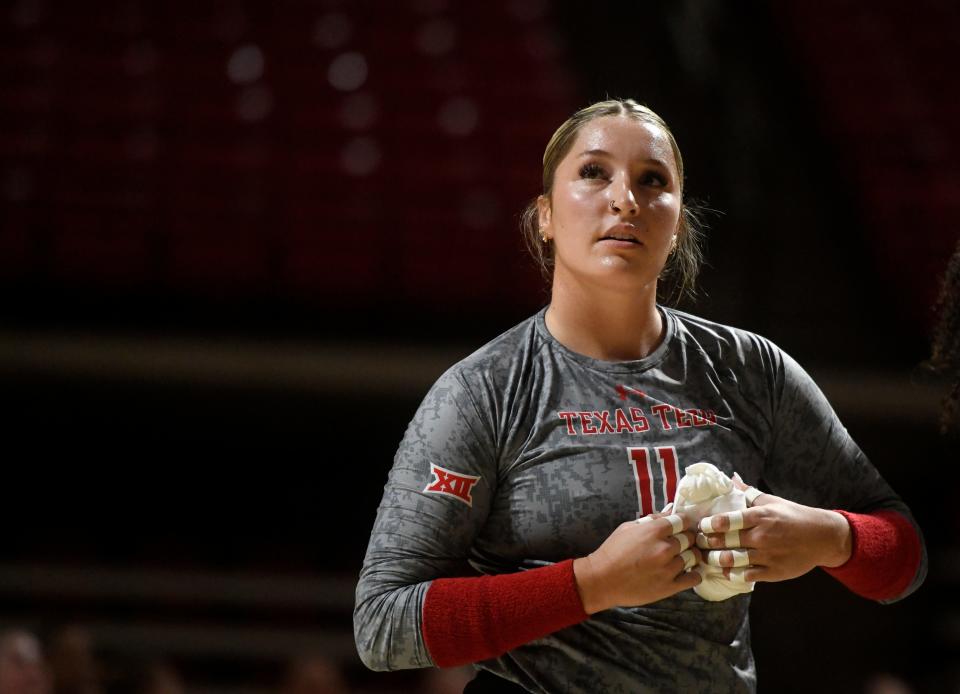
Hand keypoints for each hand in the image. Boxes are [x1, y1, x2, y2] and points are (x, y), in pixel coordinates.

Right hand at [573, 509, 702, 613]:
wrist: (602, 580)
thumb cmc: (612, 551)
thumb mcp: (628, 528)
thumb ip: (652, 519)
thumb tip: (670, 510)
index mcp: (654, 531)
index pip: (683, 520)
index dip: (684, 522)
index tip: (681, 526)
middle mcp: (665, 548)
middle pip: (690, 538)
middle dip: (687, 538)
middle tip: (680, 543)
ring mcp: (668, 568)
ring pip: (693, 557)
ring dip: (689, 556)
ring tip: (680, 558)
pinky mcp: (670, 587)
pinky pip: (694, 578)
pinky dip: (693, 574)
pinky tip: (686, 572)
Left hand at [695, 477, 851, 582]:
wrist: (822, 537)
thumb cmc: (794, 516)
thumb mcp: (772, 501)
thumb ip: (748, 492)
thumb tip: (731, 478)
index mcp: (760, 516)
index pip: (727, 520)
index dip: (709, 524)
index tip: (701, 525)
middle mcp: (762, 536)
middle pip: (725, 541)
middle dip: (706, 542)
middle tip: (697, 542)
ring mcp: (767, 556)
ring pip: (732, 560)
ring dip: (714, 560)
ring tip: (704, 557)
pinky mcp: (773, 572)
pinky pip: (746, 576)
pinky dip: (732, 574)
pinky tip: (723, 570)